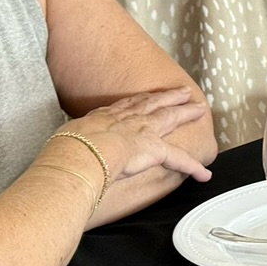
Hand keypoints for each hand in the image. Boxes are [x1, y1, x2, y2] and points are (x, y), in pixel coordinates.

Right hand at [58, 88, 213, 185]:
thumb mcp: (67, 138)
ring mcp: (144, 130)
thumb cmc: (69, 148)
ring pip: (172, 118)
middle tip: (183, 92)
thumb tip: (61, 153)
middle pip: (154, 104)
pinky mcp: (156, 148)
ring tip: (200, 109)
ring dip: (187, 113)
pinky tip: (205, 173)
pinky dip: (193, 168)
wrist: (82, 152)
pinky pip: (180, 160)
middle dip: (169, 97)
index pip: (128, 105)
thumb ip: (72, 142)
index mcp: (106, 116)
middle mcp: (128, 118)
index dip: (140, 100)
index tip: (148, 96)